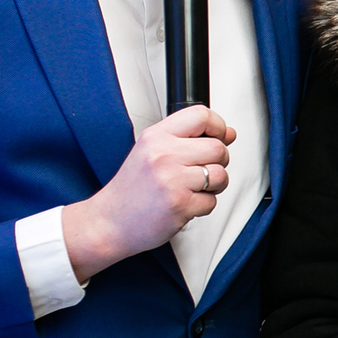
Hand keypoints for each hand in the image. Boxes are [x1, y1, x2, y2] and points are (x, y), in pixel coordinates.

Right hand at [62, 106, 234, 282]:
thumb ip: (188, 139)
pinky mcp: (180, 204)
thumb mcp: (151, 151)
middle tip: (202, 171)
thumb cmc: (131, 189)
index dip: (218, 126)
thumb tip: (229, 133)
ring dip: (214, 186)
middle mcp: (164, 155)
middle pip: (218, 148)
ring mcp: (172, 180)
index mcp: (156, 137)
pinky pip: (212, 202)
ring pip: (220, 175)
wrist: (109, 222)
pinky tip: (184, 204)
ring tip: (192, 189)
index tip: (219, 137)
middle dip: (218, 162)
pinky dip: (202, 206)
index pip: (201, 115)